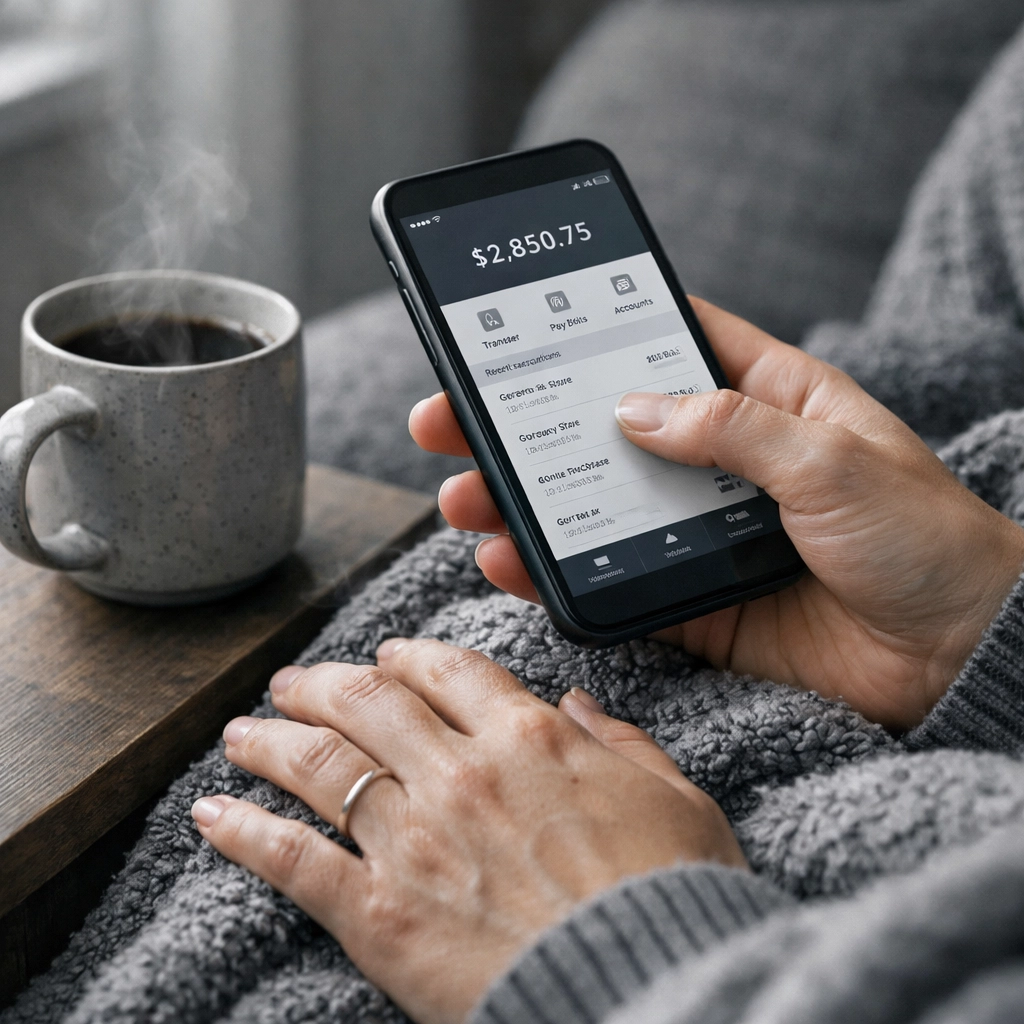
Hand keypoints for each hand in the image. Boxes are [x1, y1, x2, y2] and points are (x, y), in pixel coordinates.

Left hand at [192, 641, 743, 1023]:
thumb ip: (620, 740)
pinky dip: (244, 832)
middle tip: (295, 683)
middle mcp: (460, 772)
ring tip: (242, 731)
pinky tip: (211, 815)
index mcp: (529, 737)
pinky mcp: (379, 913)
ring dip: (271, 740)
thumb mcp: (674, 798)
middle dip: (322, 685)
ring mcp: (413, 839)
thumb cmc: (672, 896)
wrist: (651, 986)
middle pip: (367, 704)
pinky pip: (293, 859)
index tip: (385, 659)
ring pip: (319, 765)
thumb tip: (579, 705)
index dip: (406, 658)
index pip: (447, 672)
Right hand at [410, 298, 1023, 727]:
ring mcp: (704, 531)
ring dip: (527, 501)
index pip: (672, 344)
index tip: (526, 325)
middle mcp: (727, 462)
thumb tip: (632, 409)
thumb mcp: (833, 460)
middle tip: (455, 420)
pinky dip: (559, 573)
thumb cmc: (925, 540)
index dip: (600, 329)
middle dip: (529, 425)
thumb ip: (730, 429)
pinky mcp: (695, 600)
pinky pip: (613, 580)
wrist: (958, 657)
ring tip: (464, 496)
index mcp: (771, 402)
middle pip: (610, 431)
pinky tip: (511, 561)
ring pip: (598, 506)